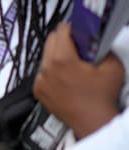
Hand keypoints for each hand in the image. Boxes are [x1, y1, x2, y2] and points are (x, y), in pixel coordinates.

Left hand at [33, 23, 122, 138]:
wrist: (94, 122)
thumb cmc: (102, 98)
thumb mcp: (112, 66)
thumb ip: (103, 48)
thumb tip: (97, 39)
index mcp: (62, 60)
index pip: (61, 31)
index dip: (72, 27)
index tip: (77, 28)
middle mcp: (46, 69)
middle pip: (50, 41)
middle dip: (63, 40)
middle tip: (78, 45)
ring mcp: (40, 81)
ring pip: (45, 57)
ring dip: (57, 55)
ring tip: (74, 64)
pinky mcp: (38, 90)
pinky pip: (42, 73)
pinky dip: (52, 71)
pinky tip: (66, 78)